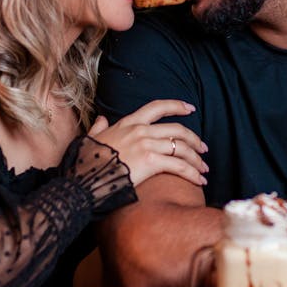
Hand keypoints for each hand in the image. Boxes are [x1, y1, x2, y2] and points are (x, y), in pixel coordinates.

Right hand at [88, 100, 207, 186]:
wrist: (83, 180)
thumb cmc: (85, 163)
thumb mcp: (90, 139)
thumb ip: (98, 128)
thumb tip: (101, 119)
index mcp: (127, 123)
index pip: (157, 107)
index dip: (176, 105)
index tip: (190, 108)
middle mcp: (139, 130)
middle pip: (177, 129)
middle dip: (195, 139)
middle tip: (204, 149)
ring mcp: (146, 144)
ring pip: (181, 147)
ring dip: (197, 159)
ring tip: (204, 169)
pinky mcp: (150, 161)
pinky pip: (179, 165)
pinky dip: (193, 173)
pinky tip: (199, 181)